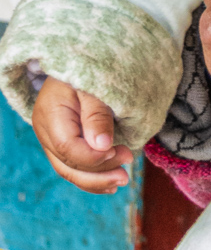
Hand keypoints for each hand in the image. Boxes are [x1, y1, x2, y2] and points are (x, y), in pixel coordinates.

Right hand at [31, 79, 132, 195]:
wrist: (77, 64)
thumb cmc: (89, 70)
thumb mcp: (95, 86)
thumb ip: (97, 114)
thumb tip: (102, 145)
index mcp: (51, 113)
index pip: (68, 148)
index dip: (94, 157)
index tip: (120, 152)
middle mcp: (45, 130)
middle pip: (67, 164)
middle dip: (99, 173)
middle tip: (127, 173)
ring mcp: (51, 139)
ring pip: (69, 170)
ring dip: (96, 181)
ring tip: (122, 181)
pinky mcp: (61, 143)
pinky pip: (73, 166)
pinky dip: (91, 177)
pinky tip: (110, 184)